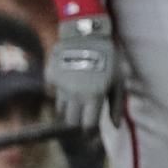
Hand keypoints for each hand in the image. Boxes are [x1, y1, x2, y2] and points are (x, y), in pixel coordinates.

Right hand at [47, 14, 117, 130]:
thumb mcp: (118, 79)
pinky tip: (69, 81)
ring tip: (80, 93)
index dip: (90, 132)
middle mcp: (75, 95)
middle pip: (71, 121)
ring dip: (69, 107)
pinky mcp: (50, 79)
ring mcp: (60, 87)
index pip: (87, 126)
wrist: (86, 34)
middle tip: (85, 114)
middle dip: (78, 121)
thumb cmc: (108, 58)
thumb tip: (115, 126)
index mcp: (94, 96)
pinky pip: (53, 93)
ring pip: (61, 109)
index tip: (91, 133)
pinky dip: (60, 92)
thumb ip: (117, 104)